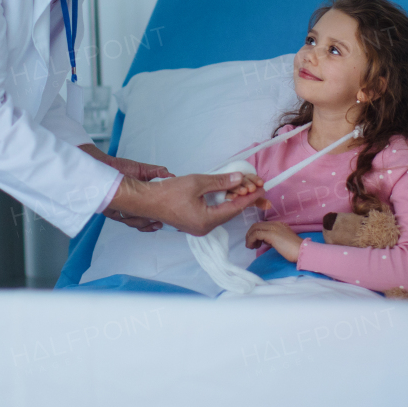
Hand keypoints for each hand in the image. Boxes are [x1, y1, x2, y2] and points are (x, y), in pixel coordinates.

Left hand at [78, 144, 169, 230]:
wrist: (105, 165)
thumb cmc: (122, 168)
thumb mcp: (143, 169)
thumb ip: (158, 172)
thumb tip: (171, 176)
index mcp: (140, 201)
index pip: (150, 215)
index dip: (156, 221)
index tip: (163, 222)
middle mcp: (131, 207)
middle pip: (141, 223)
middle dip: (149, 225)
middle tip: (157, 223)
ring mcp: (120, 209)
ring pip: (131, 222)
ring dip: (140, 222)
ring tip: (147, 218)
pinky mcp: (109, 209)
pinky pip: (118, 218)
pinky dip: (125, 217)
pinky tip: (131, 213)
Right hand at [108, 173, 265, 236]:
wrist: (146, 200)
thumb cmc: (168, 192)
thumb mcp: (197, 183)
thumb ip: (220, 181)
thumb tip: (239, 179)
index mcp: (207, 221)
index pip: (234, 208)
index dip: (249, 197)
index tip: (261, 187)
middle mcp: (204, 227)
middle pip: (230, 212)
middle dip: (244, 198)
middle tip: (256, 185)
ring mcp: (198, 227)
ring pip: (222, 213)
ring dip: (233, 200)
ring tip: (245, 187)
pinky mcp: (193, 223)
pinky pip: (213, 213)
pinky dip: (222, 203)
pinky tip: (227, 194)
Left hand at [245, 221, 305, 263]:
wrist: (302, 251)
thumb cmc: (294, 249)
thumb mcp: (281, 241)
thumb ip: (272, 238)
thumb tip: (263, 240)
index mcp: (278, 224)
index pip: (262, 224)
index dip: (255, 232)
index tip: (255, 242)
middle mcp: (275, 224)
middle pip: (256, 225)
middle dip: (250, 234)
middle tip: (250, 244)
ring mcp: (273, 228)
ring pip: (255, 229)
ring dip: (249, 238)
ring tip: (251, 247)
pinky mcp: (271, 234)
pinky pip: (256, 234)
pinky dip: (251, 240)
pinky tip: (252, 247)